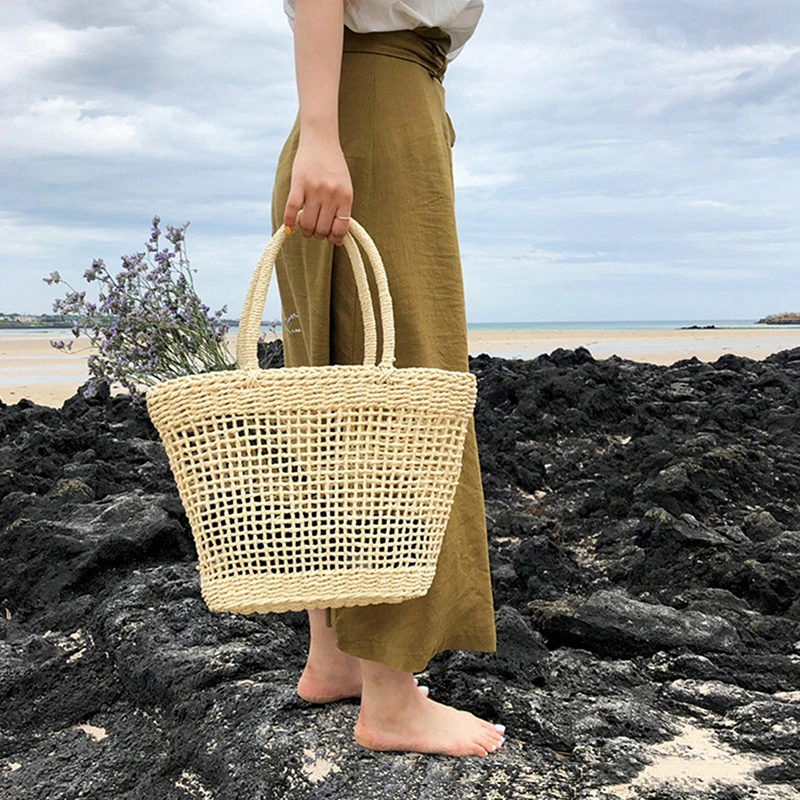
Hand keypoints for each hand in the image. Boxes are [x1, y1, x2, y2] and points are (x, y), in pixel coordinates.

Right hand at [283, 130, 352, 245]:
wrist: (321, 139)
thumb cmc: (334, 166)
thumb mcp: (344, 187)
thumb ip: (342, 209)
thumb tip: (337, 238)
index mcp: (345, 196)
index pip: (340, 228)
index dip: (334, 238)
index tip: (330, 238)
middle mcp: (331, 194)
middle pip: (322, 229)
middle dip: (318, 234)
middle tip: (315, 230)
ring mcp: (314, 189)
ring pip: (307, 224)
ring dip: (305, 231)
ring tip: (305, 227)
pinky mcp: (298, 184)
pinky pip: (292, 210)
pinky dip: (289, 222)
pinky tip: (288, 228)